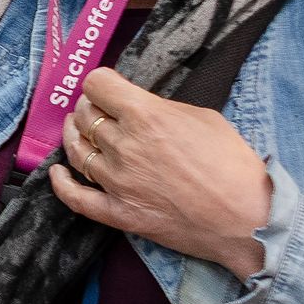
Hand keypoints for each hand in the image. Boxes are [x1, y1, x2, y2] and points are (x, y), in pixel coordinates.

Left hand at [48, 69, 272, 277]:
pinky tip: (57, 172)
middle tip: (100, 110)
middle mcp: (123, 146)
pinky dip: (61, 183)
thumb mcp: (204, 117)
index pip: (97, 84)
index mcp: (145, 116)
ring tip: (77, 130)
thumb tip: (141, 109)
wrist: (246, 220)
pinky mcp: (117, 214)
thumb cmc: (233, 166)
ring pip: (76, 150)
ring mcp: (116, 182)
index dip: (101, 83)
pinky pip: (75, 197)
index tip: (107, 88)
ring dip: (74, 136)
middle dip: (90, 107)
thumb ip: (163, 109)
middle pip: (84, 115)